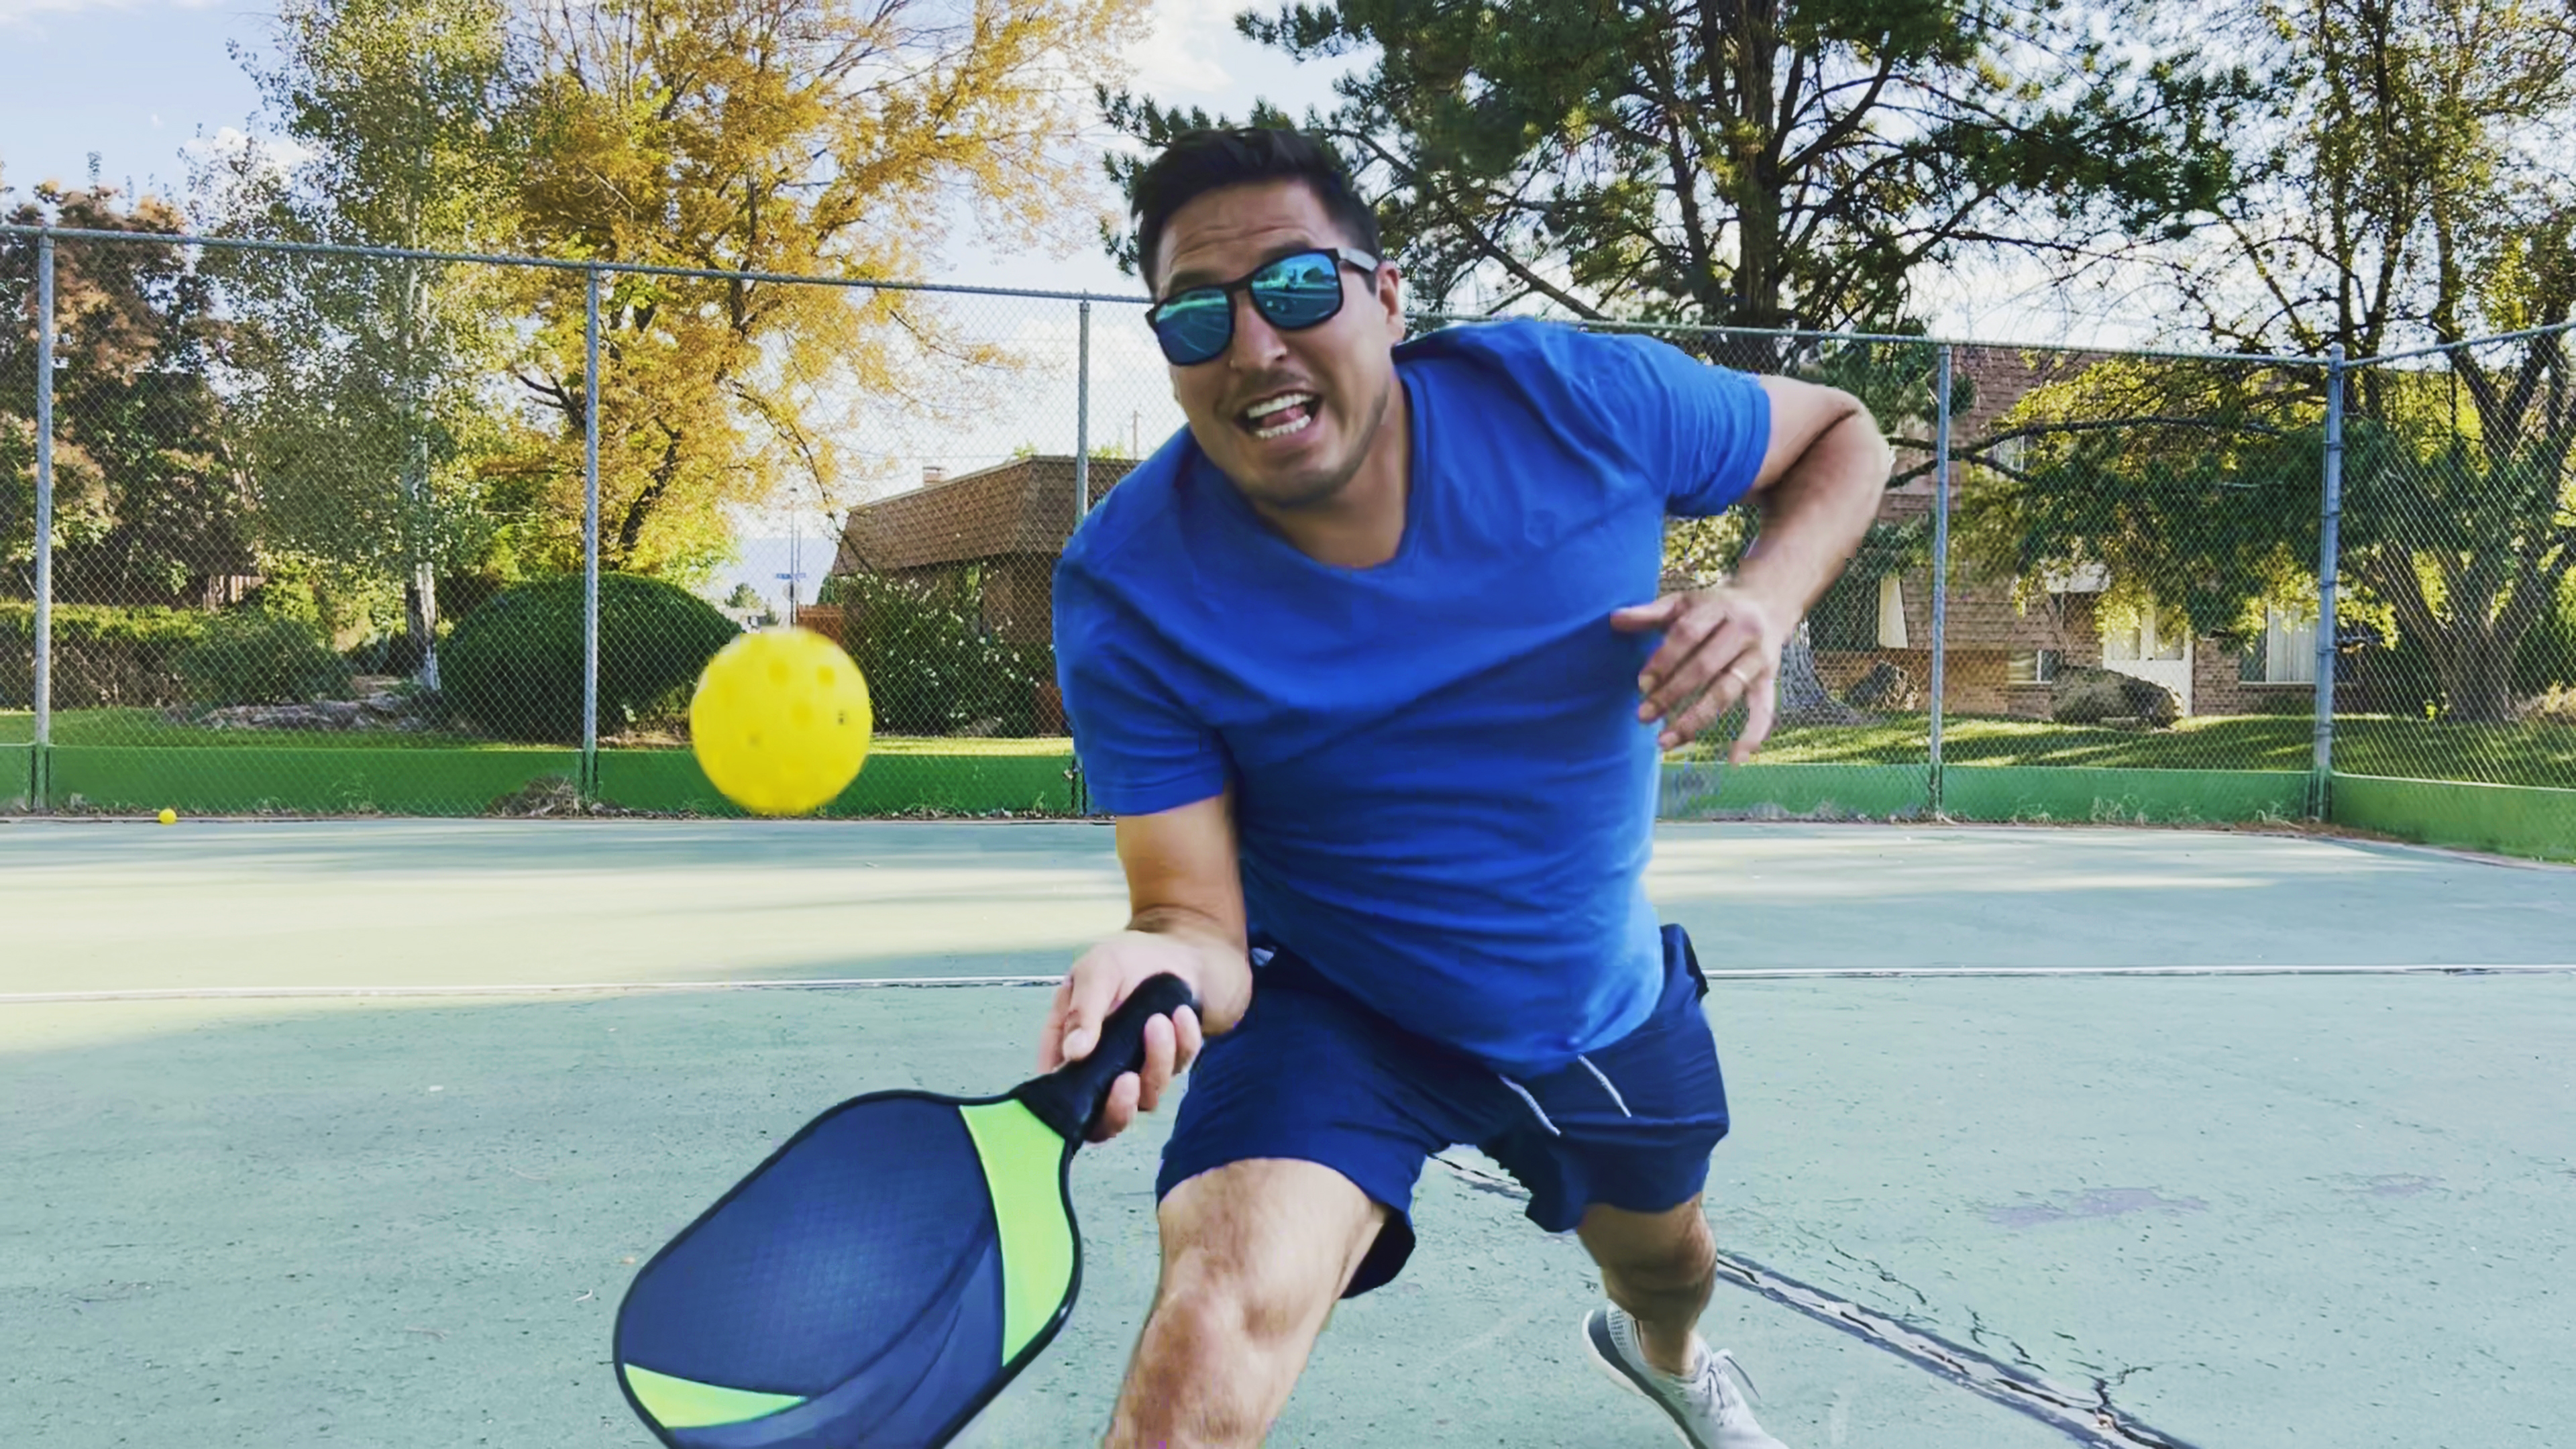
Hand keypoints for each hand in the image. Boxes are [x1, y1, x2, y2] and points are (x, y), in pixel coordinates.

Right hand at [1038, 931, 1209, 1141]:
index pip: (1060, 1095)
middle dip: (1118, 1107)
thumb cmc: (1127, 958)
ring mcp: (1135, 1070)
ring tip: (1158, 1020)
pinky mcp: (1168, 1065)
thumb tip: (1072, 1053)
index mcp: (1067, 1047)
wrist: (1176, 951)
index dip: (1072, 1106)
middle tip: (1127, 1079)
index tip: (1091, 1089)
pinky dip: (1183, 1042)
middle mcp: (1099, 1068)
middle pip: (1103, 1119)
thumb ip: (1082, 1011)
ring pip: (1146, 1096)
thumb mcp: (1097, 972)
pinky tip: (1181, 1014)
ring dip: (1155, 1061)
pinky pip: (1178, 1068)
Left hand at [1610, 583, 1795, 760]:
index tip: (1641, 685)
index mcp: (1717, 609)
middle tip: (1644, 717)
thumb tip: (1614, 619)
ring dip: (1696, 720)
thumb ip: (1651, 613)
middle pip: (1705, 667)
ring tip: (1665, 741)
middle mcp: (1742, 632)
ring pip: (1726, 692)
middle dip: (1672, 694)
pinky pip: (1764, 710)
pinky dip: (1752, 735)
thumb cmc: (1714, 607)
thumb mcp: (1684, 603)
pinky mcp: (1769, 679)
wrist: (1767, 602)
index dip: (1663, 660)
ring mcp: (1758, 658)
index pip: (1687, 635)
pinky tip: (1735, 760)